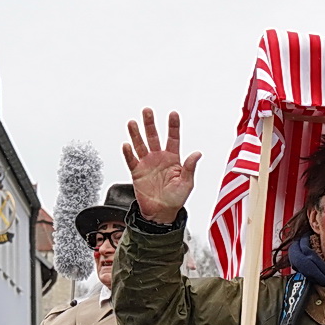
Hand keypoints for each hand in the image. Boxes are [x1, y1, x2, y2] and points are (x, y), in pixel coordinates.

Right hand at [122, 108, 200, 223]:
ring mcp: (147, 164)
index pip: (173, 138)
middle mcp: (158, 158)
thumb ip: (190, 167)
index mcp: (172, 159)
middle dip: (150, 124)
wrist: (161, 213)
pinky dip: (128, 153)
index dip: (173, 126)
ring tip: (132, 123)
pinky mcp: (137, 172)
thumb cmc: (176, 199)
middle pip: (153, 137)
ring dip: (136, 134)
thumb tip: (197, 153)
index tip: (173, 114)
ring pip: (140, 145)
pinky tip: (127, 145)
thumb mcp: (187, 183)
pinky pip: (131, 160)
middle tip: (147, 111)